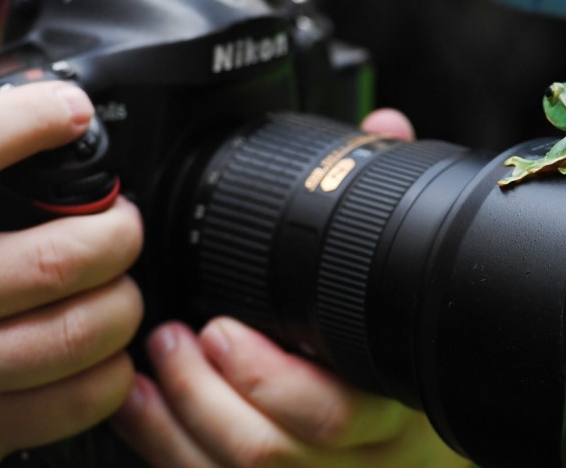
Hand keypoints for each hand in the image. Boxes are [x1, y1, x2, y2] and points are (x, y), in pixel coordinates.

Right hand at [0, 82, 142, 467]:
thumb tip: (34, 98)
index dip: (23, 123)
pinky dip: (113, 368)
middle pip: (59, 258)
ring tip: (113, 286)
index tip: (70, 109)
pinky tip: (98, 350)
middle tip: (121, 225)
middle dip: (119, 233)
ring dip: (124, 301)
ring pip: (84, 329)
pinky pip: (81, 397)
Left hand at [110, 109, 469, 466]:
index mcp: (395, 405)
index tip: (223, 327)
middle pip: (271, 449)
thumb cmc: (416, 368)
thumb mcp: (416, 296)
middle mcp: (356, 458)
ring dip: (181, 415)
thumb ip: (398, 211)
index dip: (270, 379)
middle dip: (209, 391)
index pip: (336, 410)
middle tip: (179, 335)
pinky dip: (163, 445)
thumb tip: (386, 129)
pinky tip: (140, 402)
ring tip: (157, 357)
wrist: (425, 453)